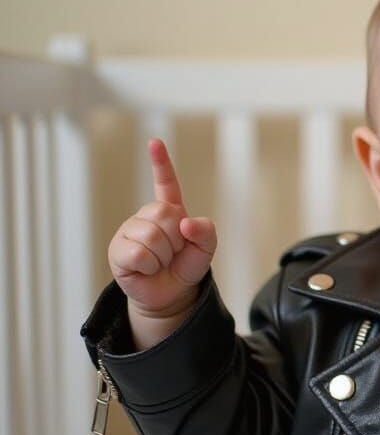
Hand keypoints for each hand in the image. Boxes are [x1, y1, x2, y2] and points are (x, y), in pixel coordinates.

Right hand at [107, 138, 217, 317]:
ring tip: (160, 261)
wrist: (171, 293)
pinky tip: (146, 268)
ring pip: (151, 235)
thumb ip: (206, 232)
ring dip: (163, 254)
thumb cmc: (186, 266)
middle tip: (173, 251)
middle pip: (164, 213)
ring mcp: (130, 232)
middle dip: (176, 238)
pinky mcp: (118, 251)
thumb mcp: (206, 249)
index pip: (165, 182)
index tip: (154, 142)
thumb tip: (186, 222)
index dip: (160, 162)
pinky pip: (138, 253)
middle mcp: (146, 216)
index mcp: (170, 210)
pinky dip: (149, 265)